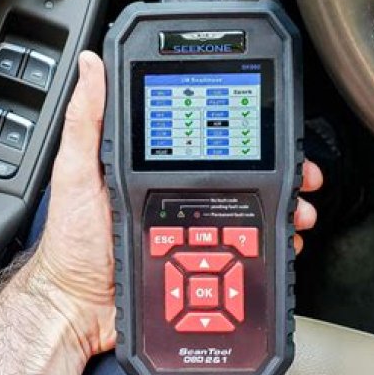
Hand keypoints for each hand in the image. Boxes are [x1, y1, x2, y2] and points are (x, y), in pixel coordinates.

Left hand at [28, 51, 322, 359]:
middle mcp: (177, 193)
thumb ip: (86, 123)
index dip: (240, 129)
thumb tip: (92, 67)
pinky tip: (282, 238)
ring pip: (249, 208)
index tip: (268, 127)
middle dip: (277, 169)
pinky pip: (242, 247)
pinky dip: (268, 242)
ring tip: (297, 210)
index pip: (205, 139)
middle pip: (238, 172)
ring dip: (282, 206)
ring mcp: (191, 226)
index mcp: (152, 167)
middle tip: (301, 175)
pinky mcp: (200, 257)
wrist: (79, 307)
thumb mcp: (76, 174)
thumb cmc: (72, 244)